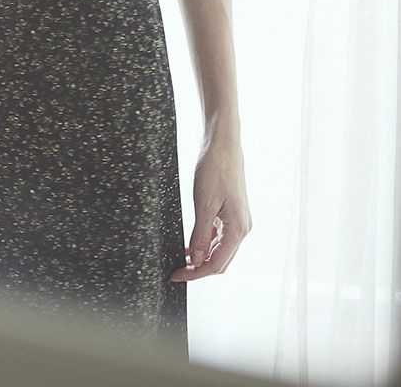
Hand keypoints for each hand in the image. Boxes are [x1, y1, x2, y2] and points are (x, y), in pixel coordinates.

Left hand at [169, 133, 251, 280]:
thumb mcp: (203, 205)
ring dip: (203, 257)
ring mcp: (238, 220)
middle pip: (221, 261)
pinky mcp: (232, 212)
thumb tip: (198, 261)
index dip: (195, 274)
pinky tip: (192, 244)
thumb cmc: (214, 170)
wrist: (223, 144)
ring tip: (181, 259)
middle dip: (199, 269)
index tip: (176, 276)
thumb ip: (201, 236)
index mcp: (238, 230)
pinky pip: (219, 236)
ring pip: (220, 250)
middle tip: (177, 271)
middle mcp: (242, 229)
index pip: (216, 264)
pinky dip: (206, 243)